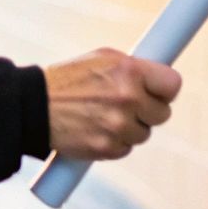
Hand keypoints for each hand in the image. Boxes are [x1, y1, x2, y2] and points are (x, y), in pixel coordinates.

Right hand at [43, 48, 181, 159]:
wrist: (35, 107)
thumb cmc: (69, 79)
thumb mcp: (102, 59)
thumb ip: (133, 68)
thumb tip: (160, 78)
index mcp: (130, 71)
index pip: (172, 85)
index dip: (165, 89)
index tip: (158, 91)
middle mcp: (128, 98)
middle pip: (162, 114)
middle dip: (148, 111)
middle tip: (129, 105)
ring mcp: (119, 126)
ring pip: (144, 134)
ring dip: (130, 128)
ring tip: (104, 116)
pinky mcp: (108, 148)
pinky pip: (126, 149)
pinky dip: (115, 142)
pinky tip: (96, 129)